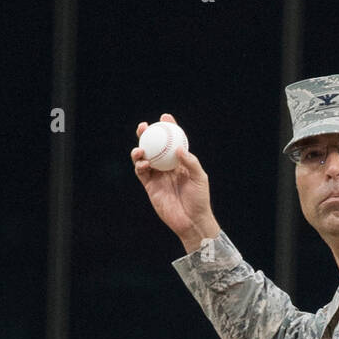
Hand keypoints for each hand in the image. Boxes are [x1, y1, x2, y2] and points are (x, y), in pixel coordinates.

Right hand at [131, 113, 219, 251]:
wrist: (192, 221)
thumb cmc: (200, 200)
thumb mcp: (199, 178)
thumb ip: (190, 162)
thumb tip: (178, 148)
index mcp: (179, 162)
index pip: (171, 141)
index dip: (167, 128)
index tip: (164, 117)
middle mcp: (166, 167)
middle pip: (153, 146)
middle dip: (147, 134)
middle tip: (145, 127)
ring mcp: (157, 176)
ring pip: (143, 158)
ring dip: (139, 149)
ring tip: (141, 147)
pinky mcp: (150, 187)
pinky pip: (141, 172)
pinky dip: (140, 165)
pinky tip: (144, 163)